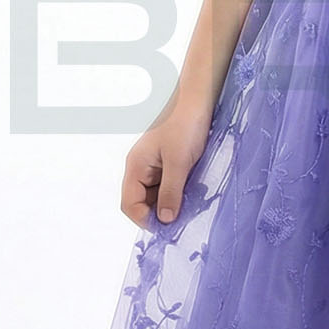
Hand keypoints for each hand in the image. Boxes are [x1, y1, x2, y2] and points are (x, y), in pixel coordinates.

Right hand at [121, 98, 212, 228]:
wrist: (198, 100)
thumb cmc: (185, 125)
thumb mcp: (179, 162)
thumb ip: (171, 192)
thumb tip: (165, 220)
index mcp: (135, 167)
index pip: (130, 204)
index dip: (146, 219)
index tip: (168, 228)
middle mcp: (141, 169)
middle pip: (143, 203)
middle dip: (160, 213)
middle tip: (183, 219)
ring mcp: (155, 166)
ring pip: (158, 196)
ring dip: (172, 203)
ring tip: (191, 205)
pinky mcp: (170, 164)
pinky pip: (170, 186)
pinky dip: (180, 192)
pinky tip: (194, 193)